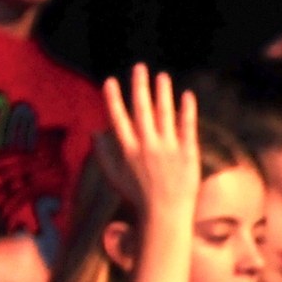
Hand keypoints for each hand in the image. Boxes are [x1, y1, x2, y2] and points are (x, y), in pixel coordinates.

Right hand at [98, 64, 200, 219]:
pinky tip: (187, 95)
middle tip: (140, 67)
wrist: (165, 215)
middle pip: (142, 110)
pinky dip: (187, 110)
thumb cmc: (138, 197)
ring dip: (163, 93)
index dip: (113, 99)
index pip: (118, 119)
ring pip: (164, 114)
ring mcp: (168, 149)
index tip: (110, 81)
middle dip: (139, 87)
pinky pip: (186, 127)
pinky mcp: (187, 153)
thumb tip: (94, 132)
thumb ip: (103, 154)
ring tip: (161, 76)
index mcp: (127, 151)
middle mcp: (146, 147)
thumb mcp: (114, 177)